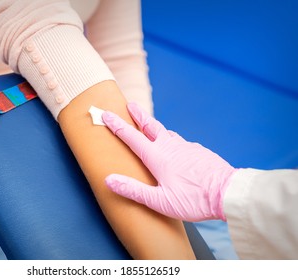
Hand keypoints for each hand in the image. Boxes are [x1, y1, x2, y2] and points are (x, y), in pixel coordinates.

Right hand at [102, 103, 236, 221]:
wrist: (228, 193)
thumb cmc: (193, 200)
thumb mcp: (160, 201)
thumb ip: (133, 190)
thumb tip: (109, 179)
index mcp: (158, 157)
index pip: (132, 137)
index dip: (117, 125)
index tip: (106, 114)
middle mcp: (171, 147)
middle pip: (150, 126)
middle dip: (138, 114)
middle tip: (130, 104)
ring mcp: (186, 147)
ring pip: (166, 133)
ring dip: (155, 128)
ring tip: (149, 127)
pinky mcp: (198, 151)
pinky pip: (180, 143)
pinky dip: (171, 141)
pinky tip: (175, 149)